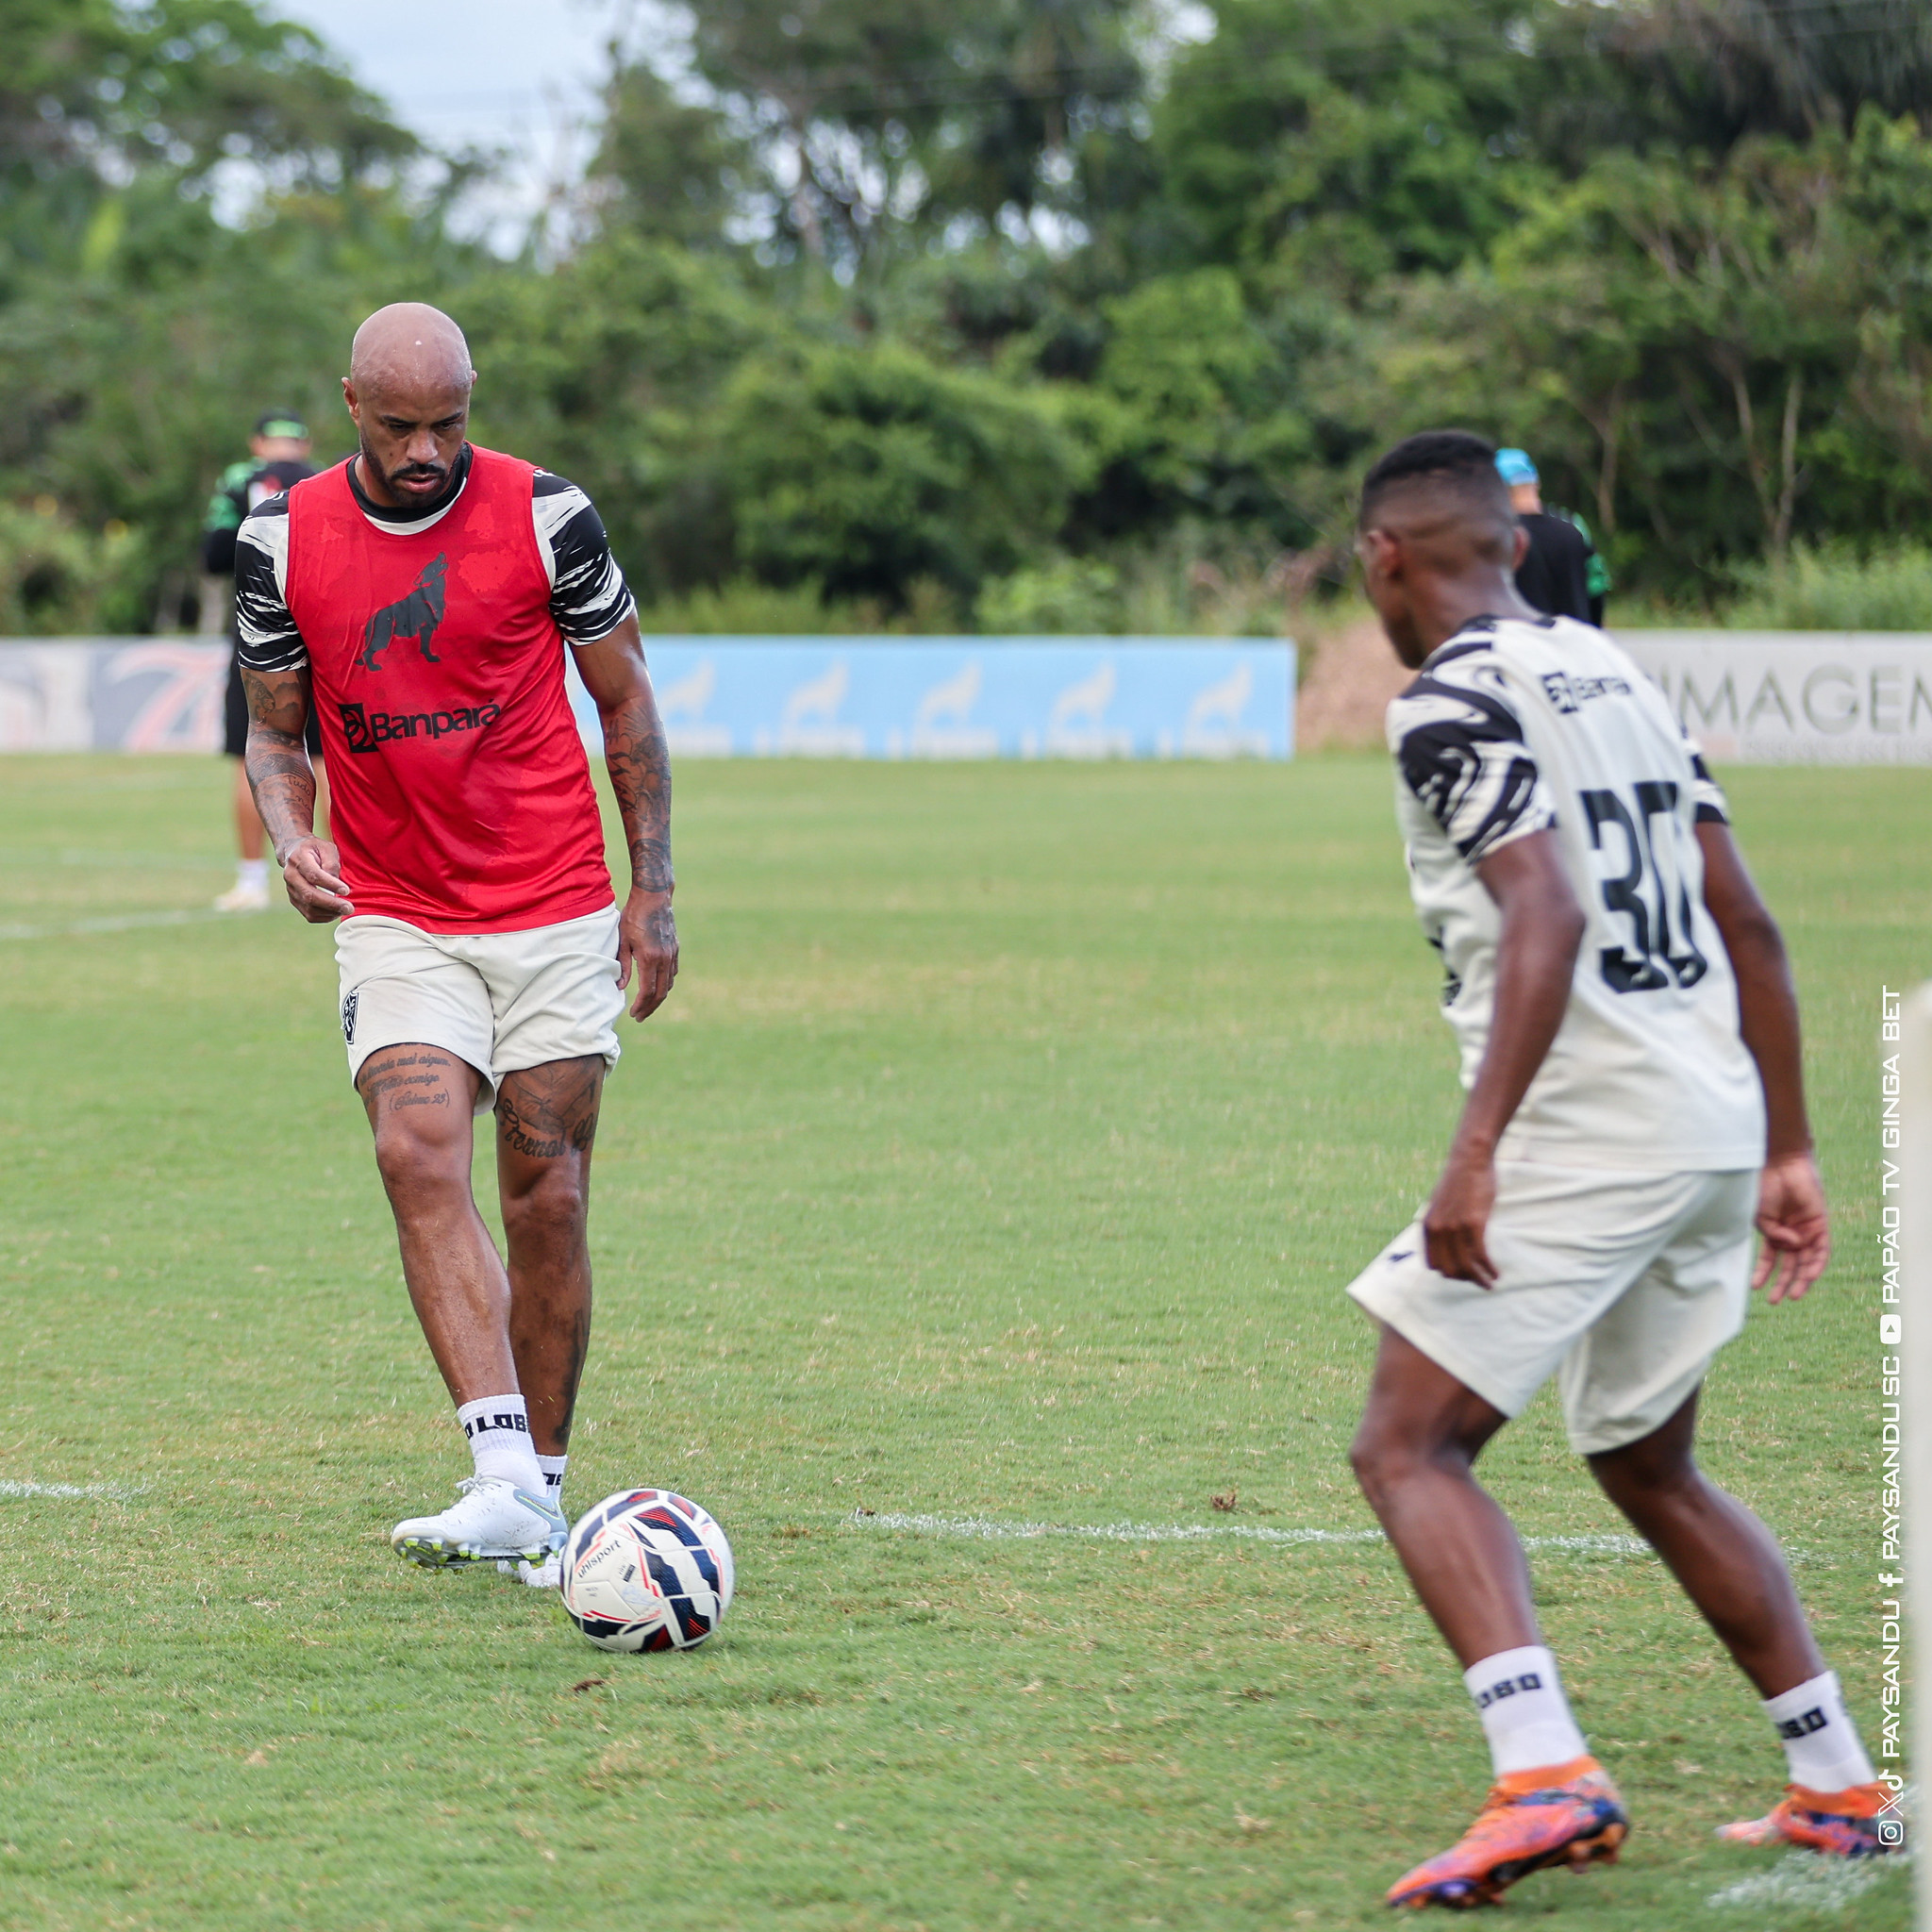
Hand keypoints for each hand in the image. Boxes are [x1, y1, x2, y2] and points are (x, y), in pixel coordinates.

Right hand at [276, 836, 351, 921]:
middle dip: (332, 904)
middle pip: (309, 895)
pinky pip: (309, 914)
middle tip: (349, 908)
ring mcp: (291, 890)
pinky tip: (336, 912)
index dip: (331, 885)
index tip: (346, 890)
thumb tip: (336, 883)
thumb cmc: (315, 850)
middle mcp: (291, 876)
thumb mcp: (326, 848)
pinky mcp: (294, 900)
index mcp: (298, 859)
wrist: (294, 852)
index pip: (314, 875)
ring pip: (309, 908)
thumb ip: (331, 863)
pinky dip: (324, 917)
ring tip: (345, 909)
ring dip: (329, 912)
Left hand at [617, 886, 677, 1019]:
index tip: (633, 1014)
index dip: (640, 1005)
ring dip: (659, 998)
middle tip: (639, 1016)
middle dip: (650, 1007)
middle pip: (661, 993)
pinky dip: (665, 984)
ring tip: (647, 1006)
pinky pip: (672, 973)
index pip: (647, 991)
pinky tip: (657, 987)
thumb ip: (623, 965)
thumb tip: (620, 986)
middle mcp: (664, 959)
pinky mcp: (675, 949)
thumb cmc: (633, 916)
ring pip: (669, 984)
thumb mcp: (623, 940)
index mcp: (649, 958)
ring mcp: (672, 954)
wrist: (654, 896)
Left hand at [1424, 1147, 1498, 1287]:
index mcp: (1428, 1227)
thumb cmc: (1460, 1181)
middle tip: (1480, 1281)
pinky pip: (1480, 1256)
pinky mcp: (1473, 1224)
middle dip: (1465, 1279)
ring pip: (1466, 1267)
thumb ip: (1441, 1224)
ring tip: (1490, 1283)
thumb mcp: (1442, 1206)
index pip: (1433, 1265)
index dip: (1449, 1273)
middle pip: (1449, 1271)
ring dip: (1480, 1280)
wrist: (1470, 1159)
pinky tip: (1496, 1272)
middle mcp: (1437, 1230)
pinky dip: (1489, 1268)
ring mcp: (1454, 1228)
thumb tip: (1448, 1244)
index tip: (1464, 1274)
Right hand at [1753, 1148, 1829, 1302]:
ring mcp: (1807, 1230)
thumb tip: (1793, 1247)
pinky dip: (1816, 1263)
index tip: (1755, 1287)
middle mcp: (1792, 1234)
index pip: (1771, 1259)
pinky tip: (1808, 1275)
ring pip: (1807, 1261)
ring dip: (1801, 1279)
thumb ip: (1773, 1235)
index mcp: (1774, 1232)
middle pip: (1791, 1265)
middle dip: (1783, 1283)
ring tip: (1794, 1294)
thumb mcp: (1760, 1216)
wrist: (1780, 1164)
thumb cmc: (1764, 1187)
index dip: (1763, 1273)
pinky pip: (1822, 1250)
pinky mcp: (1820, 1224)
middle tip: (1777, 1301)